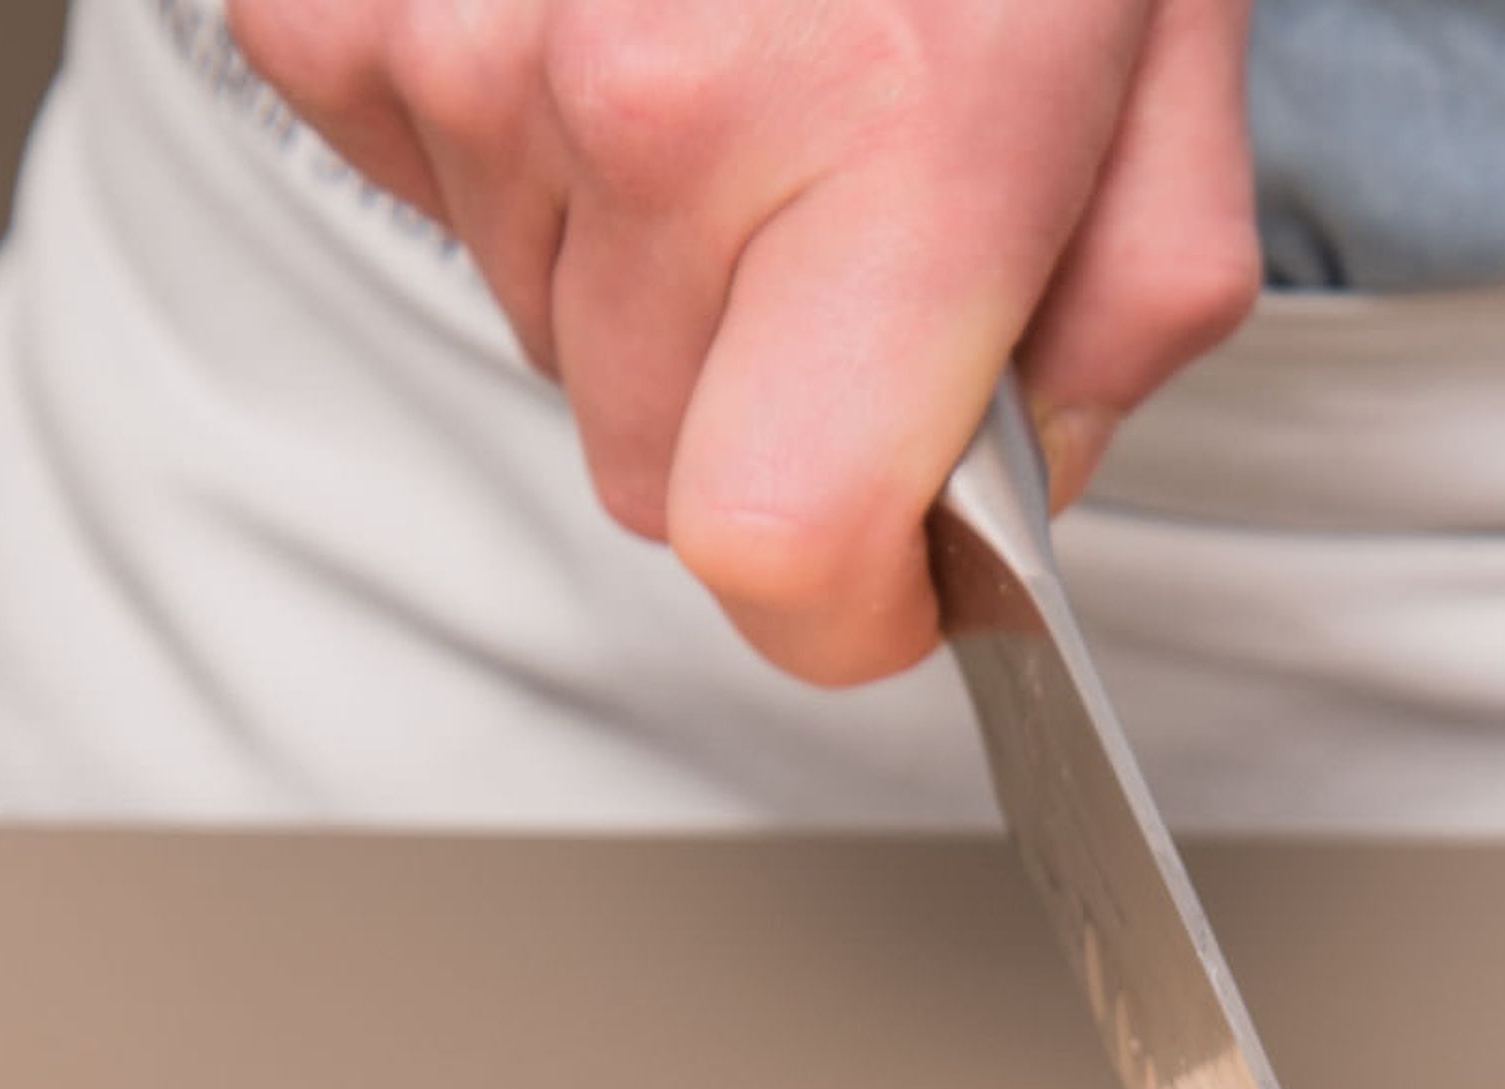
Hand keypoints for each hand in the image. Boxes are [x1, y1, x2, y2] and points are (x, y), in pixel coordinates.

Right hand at [229, 0, 1259, 680]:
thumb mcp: (1164, 81)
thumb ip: (1113, 340)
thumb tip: (1006, 504)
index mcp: (883, 158)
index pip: (775, 550)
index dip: (846, 611)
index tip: (891, 580)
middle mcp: (645, 109)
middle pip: (659, 475)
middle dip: (770, 415)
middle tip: (850, 237)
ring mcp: (467, 47)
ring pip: (548, 339)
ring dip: (649, 274)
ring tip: (748, 77)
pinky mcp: (339, 2)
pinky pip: (432, 191)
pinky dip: (522, 153)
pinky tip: (619, 26)